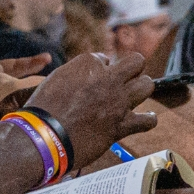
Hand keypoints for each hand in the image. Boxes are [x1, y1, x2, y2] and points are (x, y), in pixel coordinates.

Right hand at [23, 52, 155, 168]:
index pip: (106, 58)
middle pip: (137, 62)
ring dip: (141, 89)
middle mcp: (107, 78)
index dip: (101, 69)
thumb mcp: (56, 78)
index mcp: (88, 63)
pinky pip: (148, 120)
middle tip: (123, 81)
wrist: (45, 135)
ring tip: (134, 95)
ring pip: (147, 85)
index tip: (94, 80)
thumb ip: (77, 71)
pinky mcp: (121, 125)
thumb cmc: (45, 107)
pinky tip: (146, 118)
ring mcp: (118, 101)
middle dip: (132, 70)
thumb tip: (93, 70)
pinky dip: (148, 119)